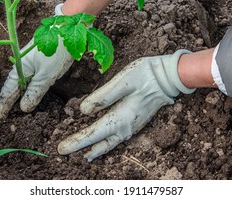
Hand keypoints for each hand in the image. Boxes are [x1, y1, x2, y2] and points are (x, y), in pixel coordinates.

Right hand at [0, 4, 73, 122]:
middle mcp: (22, 65)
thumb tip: (23, 108)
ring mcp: (31, 62)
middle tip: (3, 118)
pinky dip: (27, 89)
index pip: (7, 92)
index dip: (3, 106)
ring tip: (14, 110)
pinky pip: (30, 78)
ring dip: (18, 96)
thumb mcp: (46, 75)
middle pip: (12, 87)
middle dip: (8, 102)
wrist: (68, 28)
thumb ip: (35, 91)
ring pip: (22, 83)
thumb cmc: (56, 50)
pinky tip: (29, 93)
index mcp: (20, 68)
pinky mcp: (41, 60)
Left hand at [58, 50, 195, 160]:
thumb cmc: (146, 75)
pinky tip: (104, 144)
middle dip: (81, 147)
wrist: (169, 77)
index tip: (62, 148)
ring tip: (83, 156)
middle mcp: (126, 126)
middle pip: (101, 142)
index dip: (77, 140)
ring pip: (111, 143)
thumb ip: (104, 96)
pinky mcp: (136, 122)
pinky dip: (107, 144)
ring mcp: (133, 126)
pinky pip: (118, 139)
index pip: (94, 133)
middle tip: (63, 151)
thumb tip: (84, 110)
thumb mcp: (123, 80)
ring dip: (95, 150)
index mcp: (121, 116)